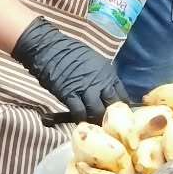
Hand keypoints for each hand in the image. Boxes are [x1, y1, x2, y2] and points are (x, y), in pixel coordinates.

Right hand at [10, 17, 130, 122]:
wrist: (50, 48)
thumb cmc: (70, 53)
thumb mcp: (94, 62)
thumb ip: (101, 77)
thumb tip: (105, 91)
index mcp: (107, 73)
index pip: (122, 95)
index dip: (120, 108)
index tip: (117, 115)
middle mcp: (100, 82)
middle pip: (112, 105)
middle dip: (110, 116)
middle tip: (104, 124)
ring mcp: (85, 88)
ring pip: (97, 111)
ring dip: (95, 120)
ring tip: (91, 125)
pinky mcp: (70, 94)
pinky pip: (79, 112)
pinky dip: (79, 118)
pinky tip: (78, 121)